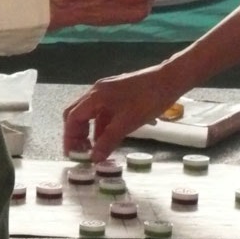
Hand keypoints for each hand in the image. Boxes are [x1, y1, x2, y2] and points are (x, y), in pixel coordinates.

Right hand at [62, 64, 178, 161]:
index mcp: (96, 96)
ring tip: (97, 150)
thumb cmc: (148, 99)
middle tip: (82, 152)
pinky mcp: (118, 94)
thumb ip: (108, 140)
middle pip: (77, 113)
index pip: (72, 117)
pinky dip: (102, 126)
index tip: (74, 154)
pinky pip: (103, 112)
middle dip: (76, 134)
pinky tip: (110, 138)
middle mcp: (97, 92)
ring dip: (90, 131)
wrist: (169, 80)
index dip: (70, 137)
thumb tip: (94, 158)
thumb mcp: (127, 123)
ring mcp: (108, 92)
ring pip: (91, 114)